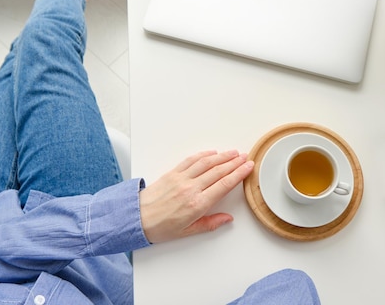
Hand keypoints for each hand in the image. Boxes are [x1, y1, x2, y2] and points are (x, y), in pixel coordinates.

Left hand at [139, 150, 253, 242]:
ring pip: (206, 163)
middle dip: (234, 163)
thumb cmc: (160, 227)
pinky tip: (212, 153)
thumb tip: (227, 219)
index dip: (238, 174)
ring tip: (233, 153)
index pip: (224, 185)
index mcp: (197, 204)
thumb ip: (210, 223)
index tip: (248, 167)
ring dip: (222, 156)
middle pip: (218, 171)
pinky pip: (191, 160)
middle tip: (245, 157)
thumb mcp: (188, 232)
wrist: (136, 218)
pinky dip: (203, 155)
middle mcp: (191, 188)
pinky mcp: (172, 173)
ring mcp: (181, 178)